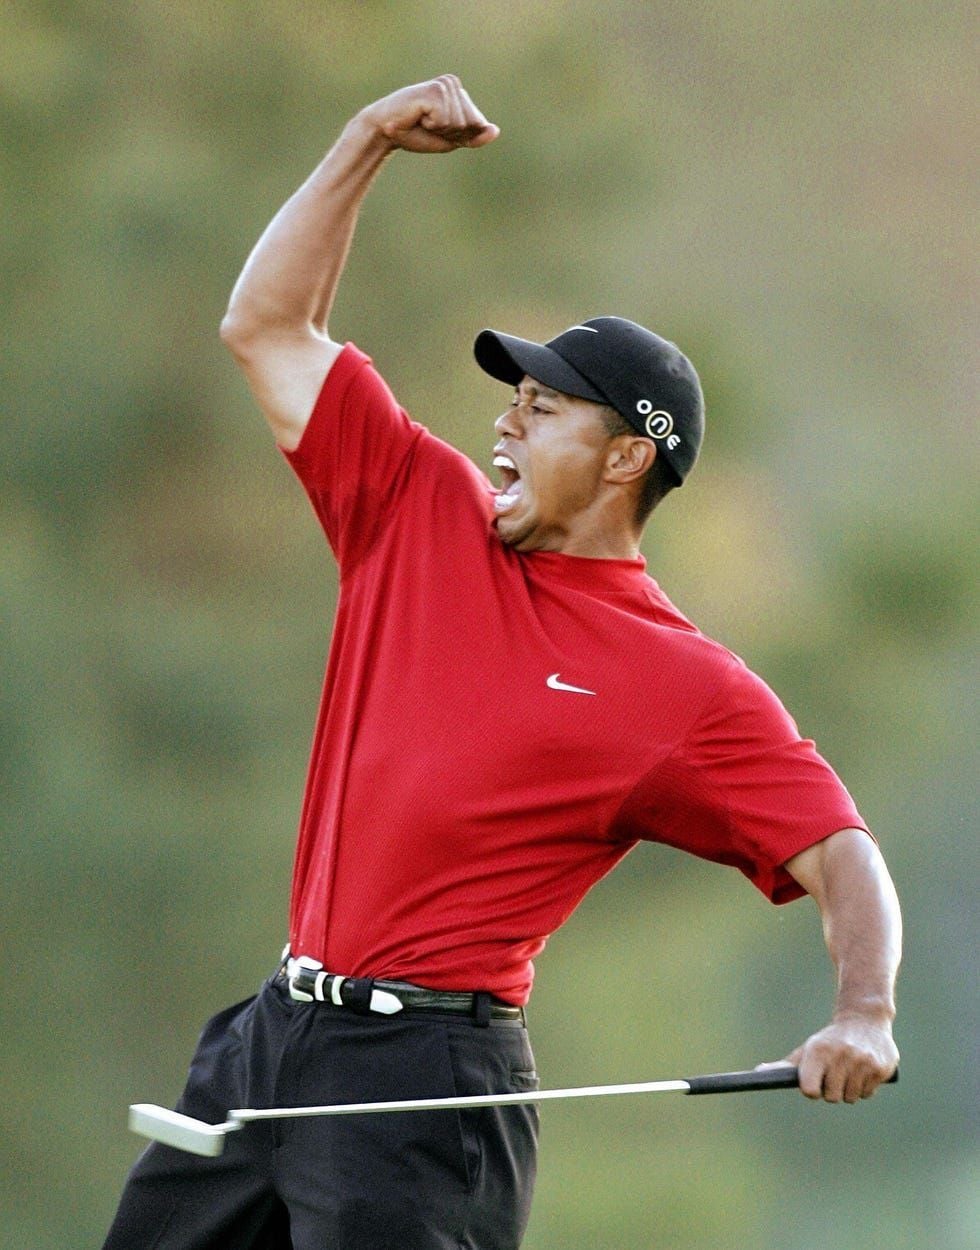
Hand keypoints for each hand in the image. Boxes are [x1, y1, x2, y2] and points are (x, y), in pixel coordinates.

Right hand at [359, 75, 498, 153]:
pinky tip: (419, 116)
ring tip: (423, 120)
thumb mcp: (451, 139)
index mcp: (459, 93)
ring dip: (440, 129)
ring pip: (460, 122)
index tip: (438, 130)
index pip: (478, 123)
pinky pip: (446, 120)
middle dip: (451, 133)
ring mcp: (444, 84)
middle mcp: (453, 84)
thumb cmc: (417, 134)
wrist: (386, 130)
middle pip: (472, 123)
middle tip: (429, 125)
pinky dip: (432, 125)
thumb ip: (474, 136)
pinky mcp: (435, 90)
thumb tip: (495, 131)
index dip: (459, 136)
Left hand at [759, 1017, 898, 1102]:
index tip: (815, 1083)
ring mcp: (862, 1061)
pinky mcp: (881, 1067)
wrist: (865, 1019)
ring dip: (849, 1089)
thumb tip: (758, 1072)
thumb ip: (784, 1065)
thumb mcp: (807, 1049)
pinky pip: (868, 1094)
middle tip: (834, 1073)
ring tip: (849, 1070)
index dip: (812, 1090)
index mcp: (818, 1051)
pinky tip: (863, 1070)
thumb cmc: (829, 1040)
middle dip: (832, 1090)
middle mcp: (840, 1055)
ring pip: (851, 1098)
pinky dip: (864, 1087)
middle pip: (832, 1098)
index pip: (810, 1090)